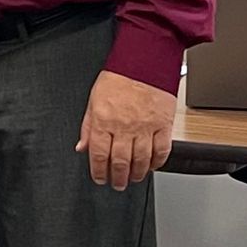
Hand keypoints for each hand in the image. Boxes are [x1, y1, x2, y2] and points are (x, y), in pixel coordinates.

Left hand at [76, 70, 175, 189]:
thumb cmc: (118, 78)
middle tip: (118, 184)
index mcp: (104, 120)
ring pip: (141, 160)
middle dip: (118, 178)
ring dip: (137, 174)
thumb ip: (88, 126)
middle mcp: (124, 126)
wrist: (144, 63)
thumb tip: (82, 147)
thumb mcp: (93, 100)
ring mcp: (145, 127)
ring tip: (133, 179)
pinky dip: (157, 162)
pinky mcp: (164, 125)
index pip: (99, 154)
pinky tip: (152, 166)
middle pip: (121, 162)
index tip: (100, 179)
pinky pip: (162, 150)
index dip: (99, 171)